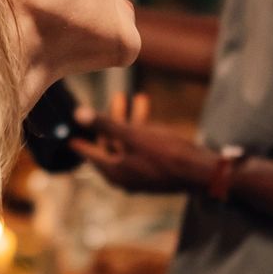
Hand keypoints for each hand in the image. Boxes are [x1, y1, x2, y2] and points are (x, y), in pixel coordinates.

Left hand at [70, 93, 212, 193]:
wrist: (202, 172)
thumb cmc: (167, 154)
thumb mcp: (134, 135)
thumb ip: (105, 124)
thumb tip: (78, 114)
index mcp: (114, 172)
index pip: (90, 153)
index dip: (81, 139)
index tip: (70, 136)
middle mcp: (124, 177)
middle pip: (111, 145)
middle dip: (113, 119)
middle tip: (117, 97)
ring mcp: (140, 174)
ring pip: (128, 144)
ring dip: (131, 120)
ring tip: (136, 96)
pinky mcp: (155, 170)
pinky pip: (141, 148)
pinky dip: (143, 130)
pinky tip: (148, 109)